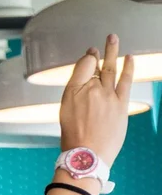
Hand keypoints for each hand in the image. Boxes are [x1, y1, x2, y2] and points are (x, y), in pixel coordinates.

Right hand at [60, 34, 133, 169]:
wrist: (86, 154)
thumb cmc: (74, 138)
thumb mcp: (65, 113)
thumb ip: (75, 94)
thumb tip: (85, 81)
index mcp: (72, 92)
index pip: (82, 67)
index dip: (87, 58)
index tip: (90, 54)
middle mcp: (89, 89)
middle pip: (96, 66)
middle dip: (99, 53)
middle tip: (104, 41)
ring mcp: (106, 95)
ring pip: (110, 68)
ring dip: (112, 52)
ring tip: (114, 40)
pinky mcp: (120, 103)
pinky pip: (125, 79)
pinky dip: (128, 67)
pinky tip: (130, 58)